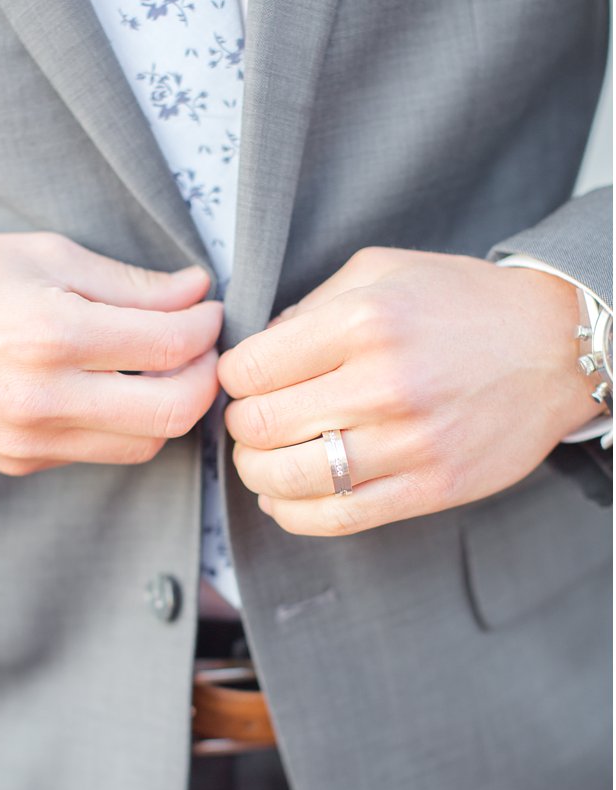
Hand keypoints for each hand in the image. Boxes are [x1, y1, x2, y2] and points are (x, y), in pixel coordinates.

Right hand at [0, 233, 223, 474]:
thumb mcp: (42, 255)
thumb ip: (127, 283)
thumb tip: (196, 292)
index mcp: (50, 333)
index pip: (170, 346)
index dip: (206, 325)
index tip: (206, 308)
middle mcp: (42, 398)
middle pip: (173, 412)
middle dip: (202, 376)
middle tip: (198, 346)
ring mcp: (29, 439)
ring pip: (144, 445)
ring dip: (168, 407)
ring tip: (159, 368)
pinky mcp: (20, 462)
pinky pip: (97, 452)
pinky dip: (120, 424)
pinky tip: (108, 388)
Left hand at [218, 246, 595, 535]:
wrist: (557, 346)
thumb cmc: (460, 304)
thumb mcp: (379, 272)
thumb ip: (307, 309)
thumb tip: (253, 353)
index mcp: (363, 322)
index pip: (249, 369)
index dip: (231, 378)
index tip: (244, 379)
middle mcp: (384, 383)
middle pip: (258, 426)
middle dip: (239, 425)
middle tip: (251, 419)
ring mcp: (409, 442)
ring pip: (287, 478)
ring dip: (256, 472)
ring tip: (262, 459)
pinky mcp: (430, 487)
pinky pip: (334, 518)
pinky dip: (291, 513)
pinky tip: (282, 497)